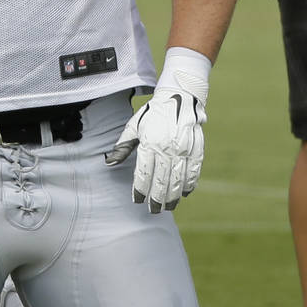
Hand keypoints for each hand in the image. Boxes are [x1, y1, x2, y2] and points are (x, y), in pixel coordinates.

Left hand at [105, 48, 209, 212]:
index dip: (140, 189)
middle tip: (153, 210)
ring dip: (173, 196)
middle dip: (156, 199)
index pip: (144, 173)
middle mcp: (167, 147)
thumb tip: (109, 163)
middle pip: (161, 180)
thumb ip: (123, 146)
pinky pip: (193, 171)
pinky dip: (189, 184)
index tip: (137, 200)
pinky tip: (184, 193)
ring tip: (168, 206)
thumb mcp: (134, 126)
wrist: (179, 96)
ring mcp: (183, 149)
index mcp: (149, 142)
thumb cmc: (153, 113)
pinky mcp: (197, 148)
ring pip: (178, 179)